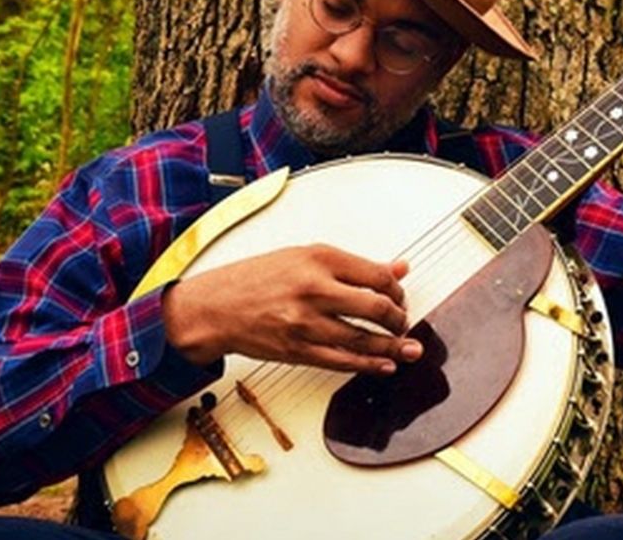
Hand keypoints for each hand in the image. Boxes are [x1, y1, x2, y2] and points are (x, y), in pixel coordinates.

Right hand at [161, 243, 422, 374]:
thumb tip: (399, 267)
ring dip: (392, 347)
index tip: (399, 296)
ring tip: (408, 349)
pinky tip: (384, 365)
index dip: (397, 289)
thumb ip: (354, 265)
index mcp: (318, 258)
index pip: (376, 275)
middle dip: (398, 318)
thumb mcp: (304, 257)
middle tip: (402, 322)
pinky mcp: (297, 350)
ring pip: (363, 339)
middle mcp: (314, 288)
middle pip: (376, 307)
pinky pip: (342, 362)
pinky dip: (368, 365)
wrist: (214, 306)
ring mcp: (305, 322)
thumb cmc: (256, 278)